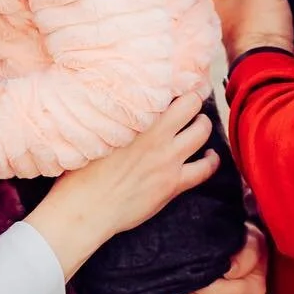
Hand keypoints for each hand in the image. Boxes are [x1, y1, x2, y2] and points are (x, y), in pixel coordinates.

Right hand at [25, 94, 219, 278]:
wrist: (86, 208)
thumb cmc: (82, 172)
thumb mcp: (95, 133)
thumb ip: (115, 118)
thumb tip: (119, 106)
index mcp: (135, 119)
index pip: (165, 90)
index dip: (174, 85)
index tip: (175, 85)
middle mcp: (156, 134)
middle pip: (190, 104)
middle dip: (193, 101)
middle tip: (190, 104)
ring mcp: (168, 159)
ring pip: (202, 131)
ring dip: (203, 125)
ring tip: (199, 125)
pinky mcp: (173, 183)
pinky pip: (205, 169)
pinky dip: (211, 160)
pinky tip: (210, 156)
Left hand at [166, 223, 268, 293]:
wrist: (228, 260)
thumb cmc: (229, 244)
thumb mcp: (237, 234)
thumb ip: (240, 244)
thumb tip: (228, 267)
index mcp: (257, 265)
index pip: (242, 265)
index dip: (225, 265)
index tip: (198, 258)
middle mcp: (254, 292)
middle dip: (197, 287)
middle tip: (171, 279)